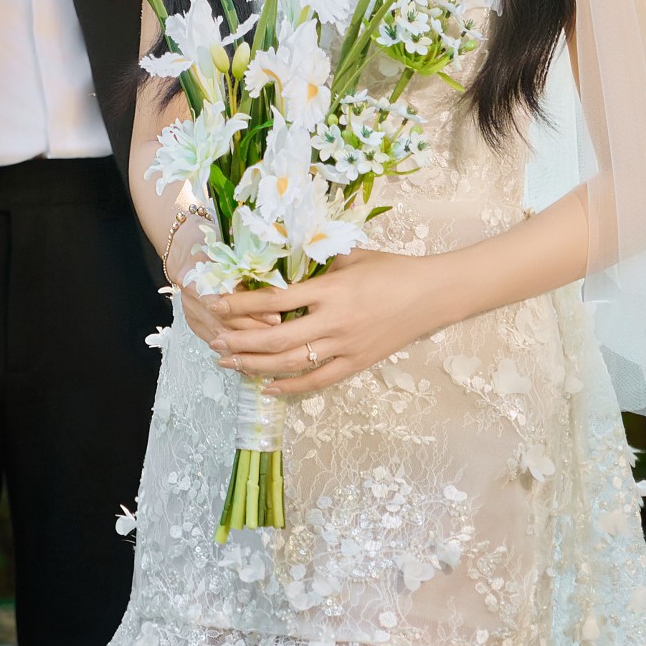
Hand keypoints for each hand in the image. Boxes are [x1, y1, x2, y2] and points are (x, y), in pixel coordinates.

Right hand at [166, 219, 283, 349]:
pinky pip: (216, 342)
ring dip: (247, 345)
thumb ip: (248, 270)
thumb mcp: (230, 251)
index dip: (253, 311)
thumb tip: (281, 289)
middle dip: (255, 331)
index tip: (276, 316)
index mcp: (195, 277)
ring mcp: (189, 314)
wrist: (187, 249)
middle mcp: (189, 299)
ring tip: (273, 349)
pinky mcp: (193, 325)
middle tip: (281, 335)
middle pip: (224, 323)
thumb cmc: (214, 244)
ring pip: (221, 336)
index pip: (227, 302)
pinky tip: (255, 357)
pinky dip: (235, 350)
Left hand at [208, 250, 442, 394]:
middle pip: (276, 337)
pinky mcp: (356, 364)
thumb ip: (316, 266)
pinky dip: (290, 387)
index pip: (275, 299)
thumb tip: (283, 269)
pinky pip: (317, 380)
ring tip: (230, 364)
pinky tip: (267, 388)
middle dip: (241, 341)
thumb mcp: (350, 257)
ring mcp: (345, 346)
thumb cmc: (391, 269)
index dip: (242, 304)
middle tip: (214, 343)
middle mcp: (333, 321)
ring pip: (291, 363)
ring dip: (256, 365)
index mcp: (330, 290)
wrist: (431, 295)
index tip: (216, 303)